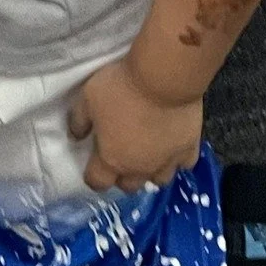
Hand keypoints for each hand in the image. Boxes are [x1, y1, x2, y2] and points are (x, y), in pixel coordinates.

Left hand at [68, 58, 202, 194]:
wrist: (164, 79)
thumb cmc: (121, 89)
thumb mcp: (87, 99)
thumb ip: (79, 121)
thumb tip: (76, 136)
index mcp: (112, 159)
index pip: (98, 182)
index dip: (93, 177)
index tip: (91, 167)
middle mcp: (140, 168)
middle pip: (129, 186)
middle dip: (121, 176)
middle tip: (118, 157)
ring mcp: (167, 161)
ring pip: (159, 180)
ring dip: (150, 172)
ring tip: (147, 155)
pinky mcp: (189, 149)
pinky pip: (184, 163)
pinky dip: (177, 159)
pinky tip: (172, 146)